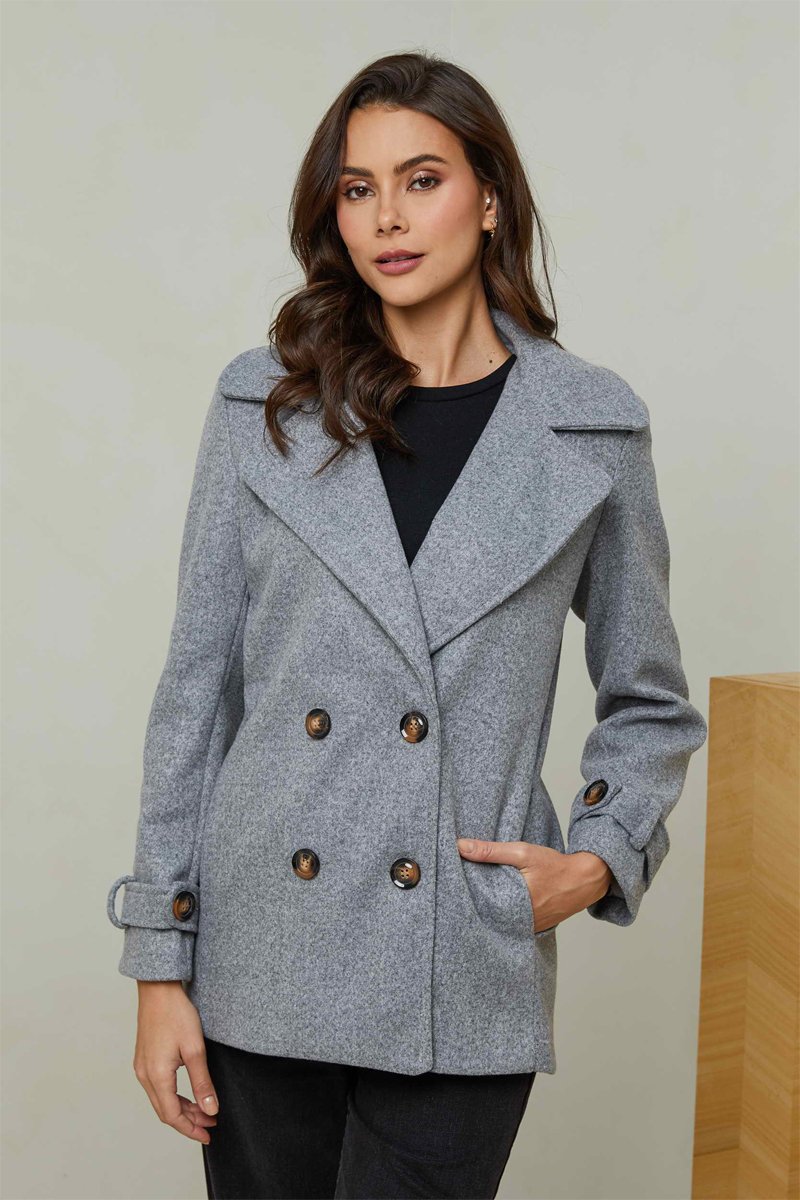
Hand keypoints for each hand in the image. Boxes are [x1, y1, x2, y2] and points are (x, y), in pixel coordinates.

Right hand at [133, 981, 218, 1144]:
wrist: (158, 989)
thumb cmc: (176, 1014)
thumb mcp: (195, 1049)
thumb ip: (202, 1082)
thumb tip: (210, 1109)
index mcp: (156, 1076)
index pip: (172, 1116)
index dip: (191, 1129)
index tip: (208, 1134)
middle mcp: (145, 1075)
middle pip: (165, 1111)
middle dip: (188, 1121)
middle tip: (211, 1123)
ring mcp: (142, 1067)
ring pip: (161, 1100)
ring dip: (182, 1108)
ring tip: (204, 1110)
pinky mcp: (144, 1059)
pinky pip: (157, 1087)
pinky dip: (174, 1096)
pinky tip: (189, 1093)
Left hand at [456, 837, 613, 932]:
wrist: (585, 880)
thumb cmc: (554, 866)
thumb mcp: (522, 853)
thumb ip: (491, 851)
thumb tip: (460, 846)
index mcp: (514, 903)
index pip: (478, 906)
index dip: (463, 900)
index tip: (448, 891)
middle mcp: (520, 921)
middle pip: (486, 916)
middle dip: (472, 907)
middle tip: (453, 897)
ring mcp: (527, 927)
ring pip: (498, 921)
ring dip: (486, 911)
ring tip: (469, 900)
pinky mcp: (533, 927)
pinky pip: (511, 923)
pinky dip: (502, 915)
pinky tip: (493, 905)